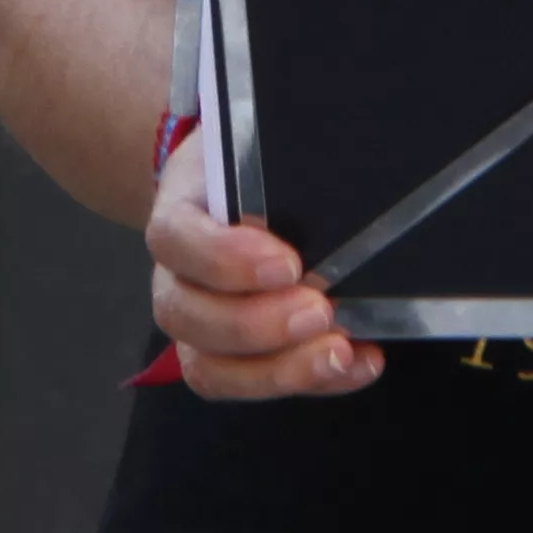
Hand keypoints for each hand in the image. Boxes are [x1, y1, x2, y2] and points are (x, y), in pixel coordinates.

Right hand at [146, 134, 382, 400]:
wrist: (233, 183)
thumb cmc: (252, 166)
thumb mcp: (258, 147)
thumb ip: (283, 167)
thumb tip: (336, 177)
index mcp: (178, 214)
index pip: (177, 239)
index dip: (225, 259)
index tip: (287, 263)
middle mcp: (175, 276)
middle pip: (186, 315)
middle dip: (256, 324)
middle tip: (319, 310)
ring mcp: (195, 323)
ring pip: (208, 367)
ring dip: (277, 369)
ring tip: (337, 352)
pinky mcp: (227, 357)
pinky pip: (251, 385)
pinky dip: (309, 382)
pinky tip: (357, 365)